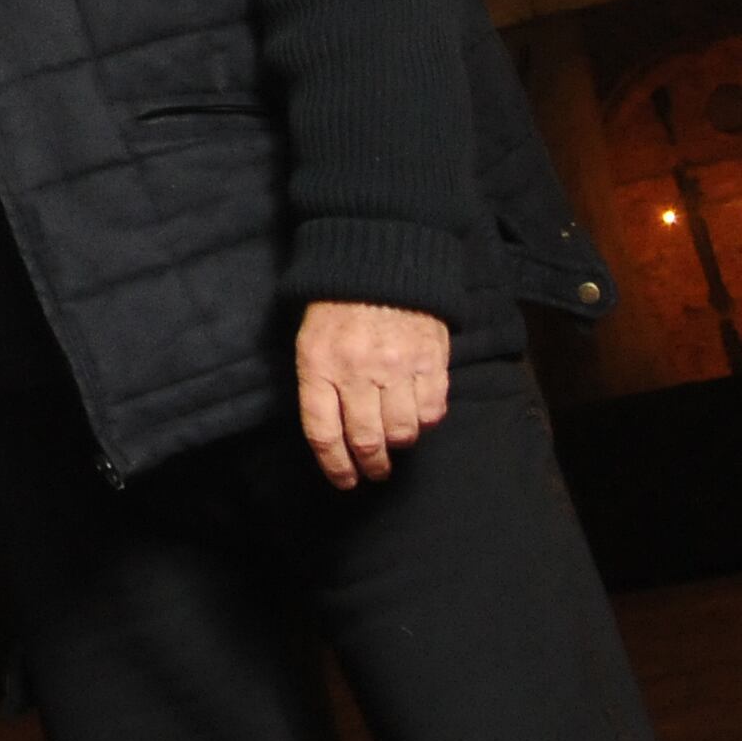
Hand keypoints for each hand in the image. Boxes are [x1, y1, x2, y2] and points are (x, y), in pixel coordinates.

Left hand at [294, 300, 452, 488]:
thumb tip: (332, 434)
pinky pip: (432, 410)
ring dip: (398, 446)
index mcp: (319, 365)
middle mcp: (357, 370)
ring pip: (402, 432)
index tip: (345, 480)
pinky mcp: (431, 360)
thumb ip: (317, 385)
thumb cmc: (337, 305)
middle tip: (374, 471)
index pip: (324, 433)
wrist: (382, 260)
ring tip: (395, 444)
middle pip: (366, 439)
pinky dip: (425, 422)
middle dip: (370, 465)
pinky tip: (417, 417)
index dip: (334, 466)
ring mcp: (397, 366)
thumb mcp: (309, 340)